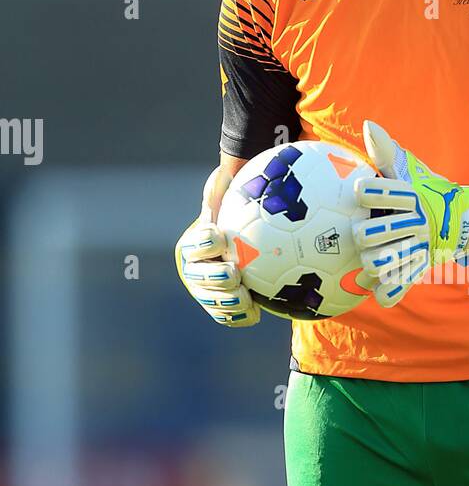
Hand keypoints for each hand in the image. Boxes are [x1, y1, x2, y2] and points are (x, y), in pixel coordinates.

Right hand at [175, 165, 260, 327]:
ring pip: (211, 299)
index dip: (205, 241)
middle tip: (234, 273)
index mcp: (195, 243)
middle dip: (213, 276)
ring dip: (226, 302)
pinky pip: (226, 316)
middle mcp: (194, 268)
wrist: (249, 245)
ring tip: (245, 299)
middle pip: (198, 275)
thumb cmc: (245, 217)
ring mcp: (205, 290)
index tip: (220, 236)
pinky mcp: (220, 307)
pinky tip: (257, 314)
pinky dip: (239, 317)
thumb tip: (235, 168)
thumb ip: (233, 189)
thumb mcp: (238, 198)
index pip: (196, 242)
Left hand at [352, 120, 468, 307]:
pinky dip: (392, 291)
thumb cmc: (427, 189)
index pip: (385, 192)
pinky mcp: (424, 264)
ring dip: (374, 263)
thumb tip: (368, 125)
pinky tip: (380, 293)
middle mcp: (417, 220)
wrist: (466, 217)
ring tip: (367, 261)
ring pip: (389, 260)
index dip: (371, 192)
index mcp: (411, 195)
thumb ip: (387, 152)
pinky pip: (406, 281)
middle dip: (365, 234)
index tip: (360, 190)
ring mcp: (422, 245)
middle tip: (360, 234)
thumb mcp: (410, 170)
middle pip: (378, 232)